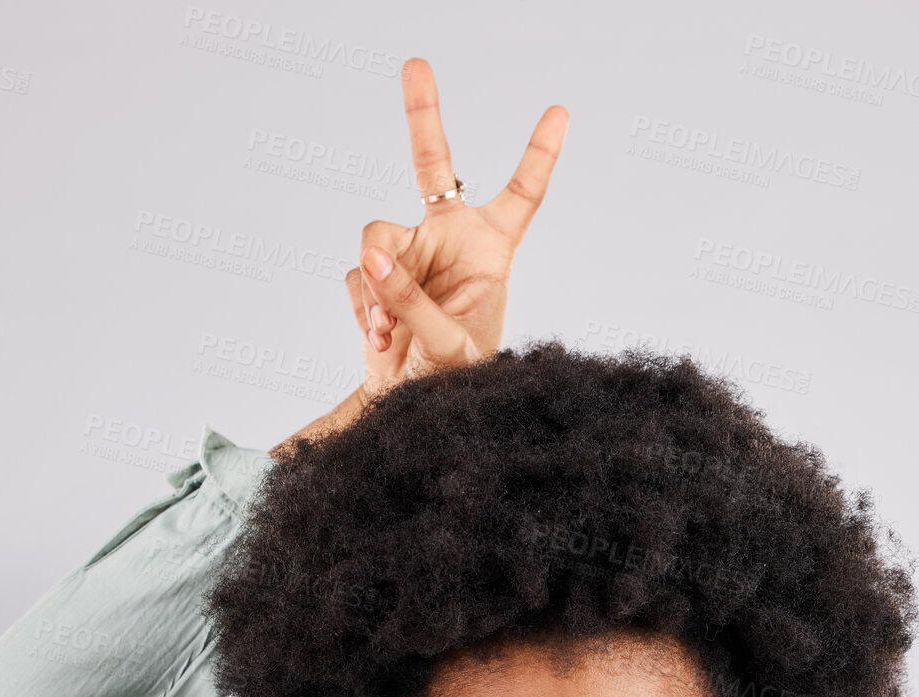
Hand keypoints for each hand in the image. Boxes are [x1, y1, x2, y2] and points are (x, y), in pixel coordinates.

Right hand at [345, 57, 567, 399]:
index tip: (559, 111)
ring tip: (388, 330)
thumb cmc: (452, 382)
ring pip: (376, 237)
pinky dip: (364, 306)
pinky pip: (359, 274)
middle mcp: (450, 241)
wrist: (411, 410)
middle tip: (416, 65)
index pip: (521, 195)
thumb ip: (411, 299)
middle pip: (432, 167)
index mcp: (490, 252)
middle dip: (422, 115)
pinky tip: (380, 337)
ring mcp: (411, 255)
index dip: (538, 154)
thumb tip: (371, 254)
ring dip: (376, 283)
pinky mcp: (378, 276)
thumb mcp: (445, 344)